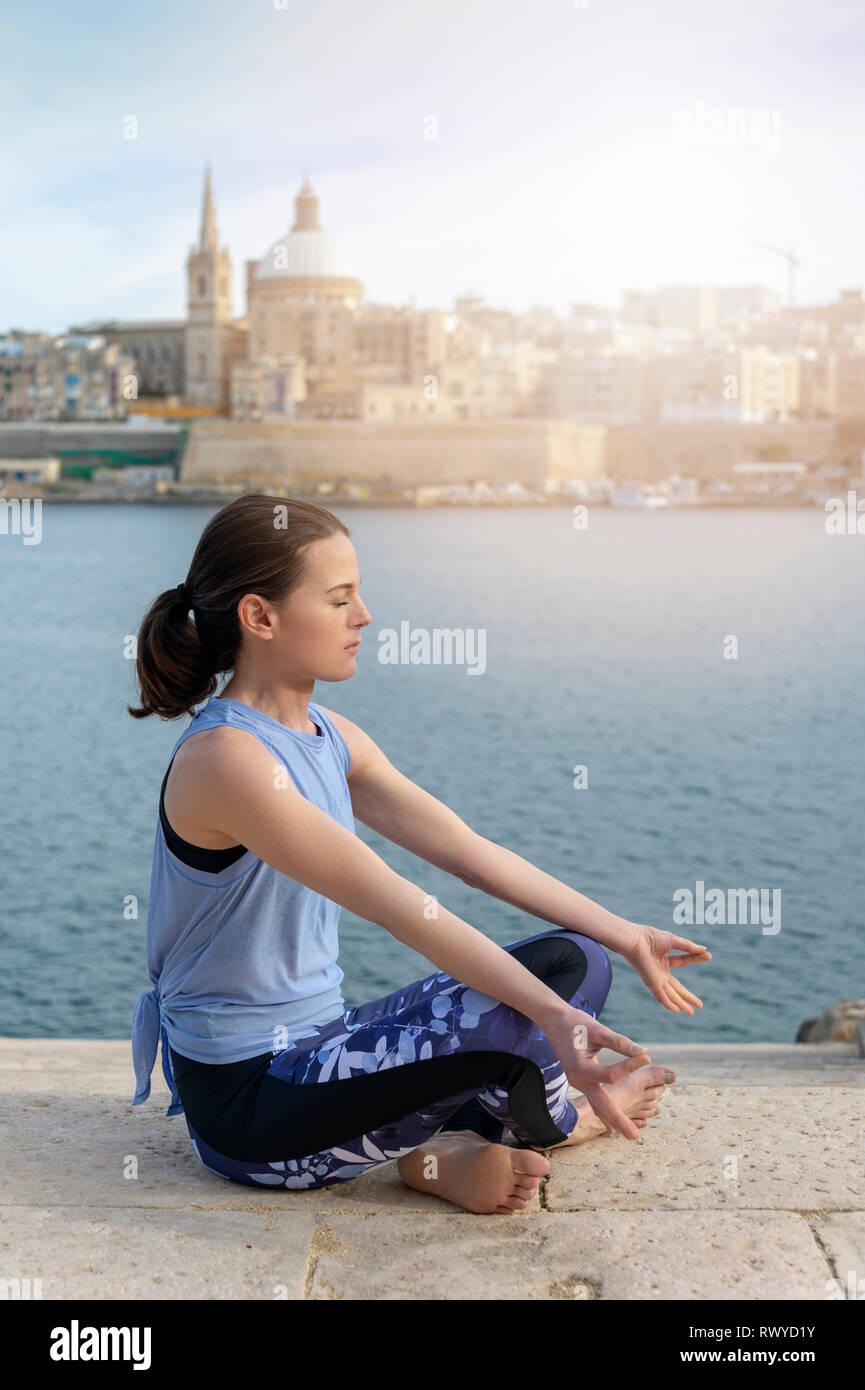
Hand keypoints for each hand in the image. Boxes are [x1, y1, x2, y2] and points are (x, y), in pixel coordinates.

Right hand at [543, 1005, 653, 1140]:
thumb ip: (620, 1043)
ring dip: (613, 1120)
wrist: (554, 1022)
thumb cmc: (575, 1023)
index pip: (612, 1075)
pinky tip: (612, 1125)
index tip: (647, 1056)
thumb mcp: (598, 1030)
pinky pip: (594, 1101)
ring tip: (629, 1134)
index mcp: (580, 1068)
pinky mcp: (580, 1082)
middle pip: (601, 1105)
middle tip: (635, 1137)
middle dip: (619, 1120)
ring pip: (597, 1106)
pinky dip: (604, 1112)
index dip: (630, 1066)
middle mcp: (578, 1080)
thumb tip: (642, 1052)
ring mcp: (578, 1083)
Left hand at [622, 924, 711, 1012]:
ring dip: (681, 1003)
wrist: (635, 940)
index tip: (709, 955)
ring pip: (671, 994)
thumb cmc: (649, 937)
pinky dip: (669, 1003)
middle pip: (677, 987)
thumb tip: (704, 950)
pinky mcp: (652, 983)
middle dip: (688, 996)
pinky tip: (676, 1011)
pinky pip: (661, 996)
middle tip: (700, 1005)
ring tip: (692, 1013)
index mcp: (663, 959)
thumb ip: (688, 947)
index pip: (683, 961)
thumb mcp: (673, 941)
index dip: (696, 958)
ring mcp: (656, 978)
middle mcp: (659, 971)